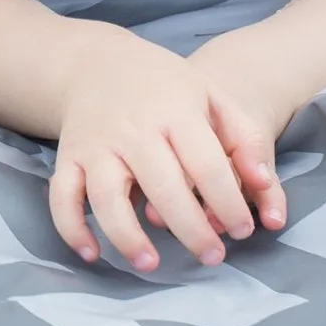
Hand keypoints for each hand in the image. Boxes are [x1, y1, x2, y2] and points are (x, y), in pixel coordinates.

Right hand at [50, 37, 278, 271]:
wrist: (96, 61)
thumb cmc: (163, 86)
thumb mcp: (211, 95)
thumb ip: (244, 137)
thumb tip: (263, 184)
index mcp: (174, 112)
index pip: (206, 165)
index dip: (229, 203)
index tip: (243, 229)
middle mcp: (131, 130)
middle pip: (162, 187)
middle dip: (191, 229)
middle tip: (213, 257)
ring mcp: (95, 145)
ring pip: (106, 197)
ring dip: (127, 235)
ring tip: (151, 264)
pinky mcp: (67, 158)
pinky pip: (62, 196)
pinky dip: (71, 227)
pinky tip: (91, 253)